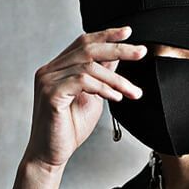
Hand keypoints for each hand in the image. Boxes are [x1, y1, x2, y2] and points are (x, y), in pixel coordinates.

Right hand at [22, 25, 145, 170]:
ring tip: (133, 92)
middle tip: (141, 53)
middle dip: (118, 48)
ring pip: (88, 66)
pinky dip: (103, 88)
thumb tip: (116, 58)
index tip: (129, 33)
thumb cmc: (69, 130)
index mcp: (58, 68)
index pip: (83, 43)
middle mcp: (49, 70)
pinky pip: (82, 81)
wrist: (51, 155)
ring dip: (116, 79)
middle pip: (88, 48)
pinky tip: (116, 98)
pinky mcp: (51, 94)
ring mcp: (47, 80)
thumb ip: (101, 78)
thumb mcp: (92, 98)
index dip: (107, 35)